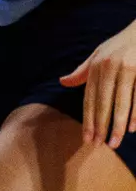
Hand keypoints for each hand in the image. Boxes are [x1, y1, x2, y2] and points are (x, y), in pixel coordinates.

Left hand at [62, 17, 135, 146]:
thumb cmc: (120, 45)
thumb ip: (82, 71)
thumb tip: (62, 82)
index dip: (88, 118)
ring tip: (114, 143)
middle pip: (102, 102)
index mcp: (95, 66)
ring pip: (120, 102)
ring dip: (117, 125)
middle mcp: (108, 68)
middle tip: (97, 145)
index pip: (89, 97)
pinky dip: (135, 113)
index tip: (87, 137)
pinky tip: (132, 128)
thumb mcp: (98, 54)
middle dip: (100, 125)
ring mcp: (126, 69)